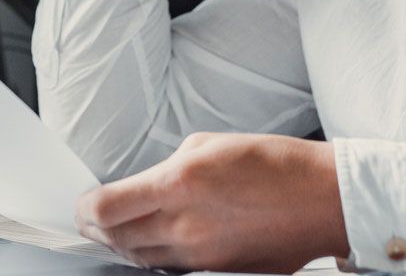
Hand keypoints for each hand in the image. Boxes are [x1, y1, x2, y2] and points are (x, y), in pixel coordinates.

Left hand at [74, 132, 348, 272]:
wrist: (323, 200)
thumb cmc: (275, 164)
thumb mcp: (210, 143)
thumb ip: (169, 167)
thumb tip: (146, 186)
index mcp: (179, 183)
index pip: (105, 208)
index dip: (83, 209)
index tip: (82, 203)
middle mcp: (184, 225)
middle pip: (115, 239)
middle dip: (96, 228)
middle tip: (92, 217)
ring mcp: (201, 255)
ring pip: (138, 259)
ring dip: (122, 244)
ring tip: (118, 229)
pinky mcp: (217, 273)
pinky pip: (171, 269)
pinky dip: (154, 256)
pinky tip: (156, 241)